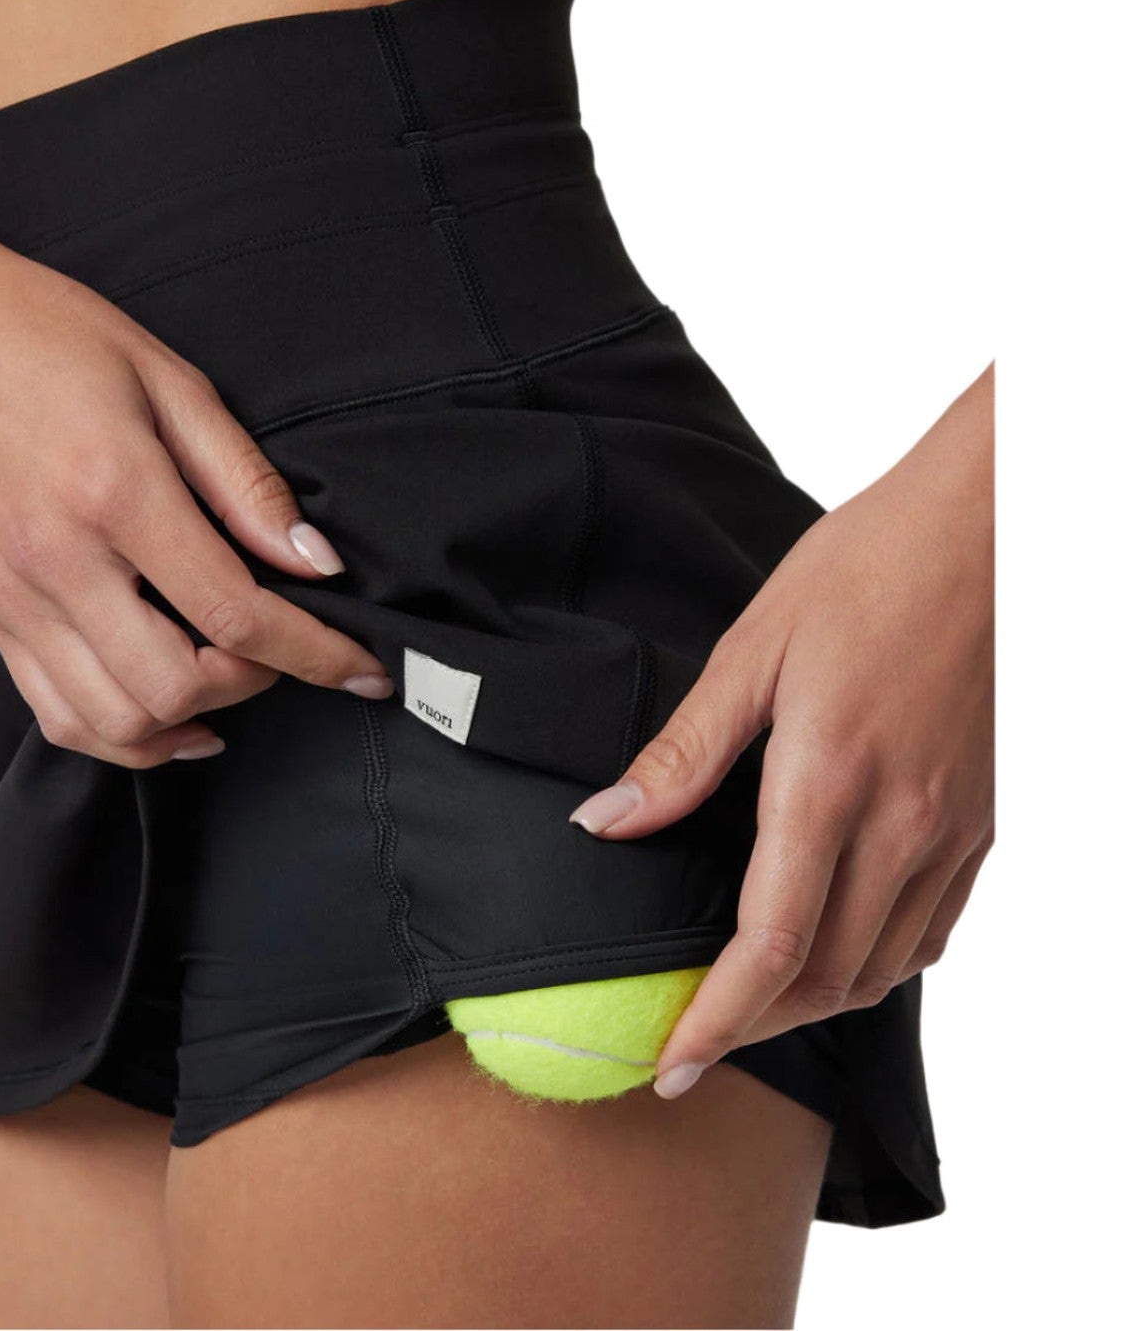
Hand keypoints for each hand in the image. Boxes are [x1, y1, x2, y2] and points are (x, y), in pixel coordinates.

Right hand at [0, 202, 392, 767]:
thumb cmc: (45, 336)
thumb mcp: (170, 381)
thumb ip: (246, 482)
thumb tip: (313, 562)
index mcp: (115, 493)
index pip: (235, 612)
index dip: (315, 653)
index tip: (363, 669)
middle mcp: (58, 560)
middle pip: (176, 686)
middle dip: (254, 684)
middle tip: (284, 648)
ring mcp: (15, 596)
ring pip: (114, 722)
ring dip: (191, 719)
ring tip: (231, 682)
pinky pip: (56, 714)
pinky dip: (122, 736)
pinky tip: (167, 714)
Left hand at [569, 366, 994, 1097]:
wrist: (986, 529)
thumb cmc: (864, 569)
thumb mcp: (754, 650)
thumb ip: (683, 753)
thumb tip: (608, 822)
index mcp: (831, 782)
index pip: (769, 945)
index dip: (715, 1020)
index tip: (669, 1065)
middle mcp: (904, 825)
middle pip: (826, 978)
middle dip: (753, 1026)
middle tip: (692, 1038)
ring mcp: (955, 830)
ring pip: (884, 967)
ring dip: (813, 1004)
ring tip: (750, 1006)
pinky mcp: (985, 821)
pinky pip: (933, 928)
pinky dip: (877, 963)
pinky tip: (837, 947)